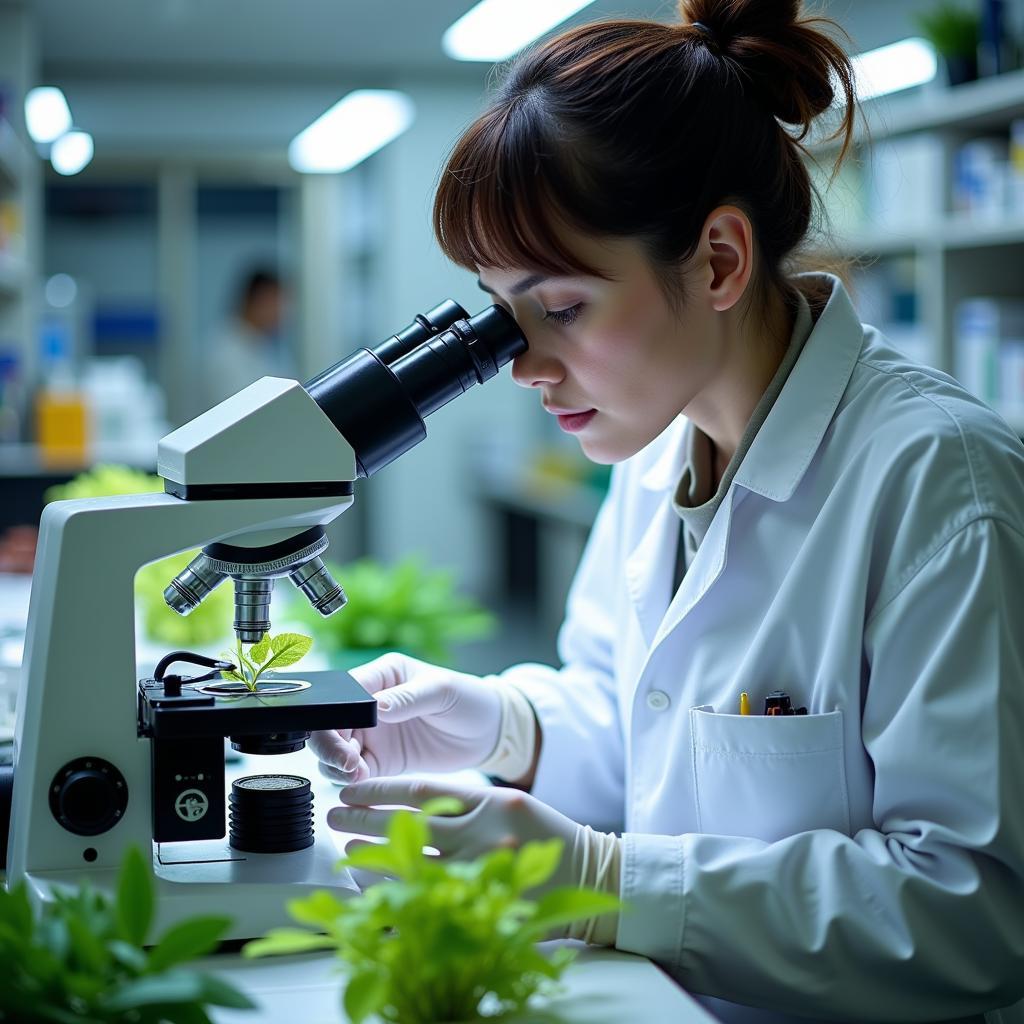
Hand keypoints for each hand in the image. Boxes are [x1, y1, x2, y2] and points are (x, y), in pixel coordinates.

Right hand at [307, 652, 502, 783]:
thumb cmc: (468, 698)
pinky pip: (353, 772)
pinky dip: (350, 780)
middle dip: (329, 744)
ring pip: (335, 750)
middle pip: (330, 724)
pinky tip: (362, 783)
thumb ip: (409, 697)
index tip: (344, 737)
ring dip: (336, 764)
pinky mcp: (380, 761)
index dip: (334, 714)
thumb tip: (377, 706)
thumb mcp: (442, 690)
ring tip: (356, 775)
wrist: (489, 732)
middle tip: (346, 763)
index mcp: (381, 675)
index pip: (343, 692)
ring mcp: (372, 734)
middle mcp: (369, 704)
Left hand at [327, 776, 586, 891]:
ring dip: (372, 859)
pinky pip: (428, 902)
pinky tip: (375, 890)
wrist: (589, 873)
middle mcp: (485, 834)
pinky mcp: (484, 902)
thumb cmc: (545, 835)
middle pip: (409, 825)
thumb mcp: (509, 803)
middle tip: (335, 815)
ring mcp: (484, 872)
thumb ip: (466, 803)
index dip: (381, 789)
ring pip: (411, 865)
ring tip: (347, 852)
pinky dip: (395, 896)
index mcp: (490, 801)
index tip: (352, 789)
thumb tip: (408, 805)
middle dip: (364, 820)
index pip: (423, 790)